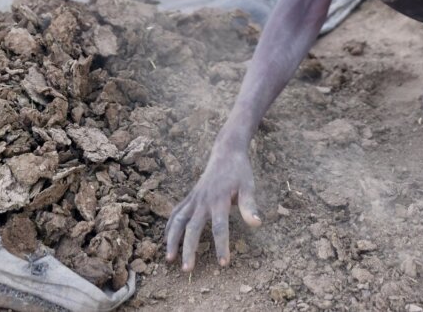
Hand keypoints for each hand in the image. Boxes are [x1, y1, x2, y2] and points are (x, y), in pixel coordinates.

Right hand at [164, 143, 261, 270]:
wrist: (226, 152)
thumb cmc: (239, 172)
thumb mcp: (248, 186)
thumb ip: (250, 206)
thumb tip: (257, 224)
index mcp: (219, 199)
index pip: (219, 226)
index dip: (221, 245)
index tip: (223, 263)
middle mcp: (202, 200)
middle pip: (192, 228)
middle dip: (189, 249)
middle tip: (188, 270)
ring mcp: (193, 199)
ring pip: (177, 221)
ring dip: (172, 240)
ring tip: (169, 259)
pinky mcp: (189, 198)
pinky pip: (176, 213)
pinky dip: (169, 227)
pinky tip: (166, 240)